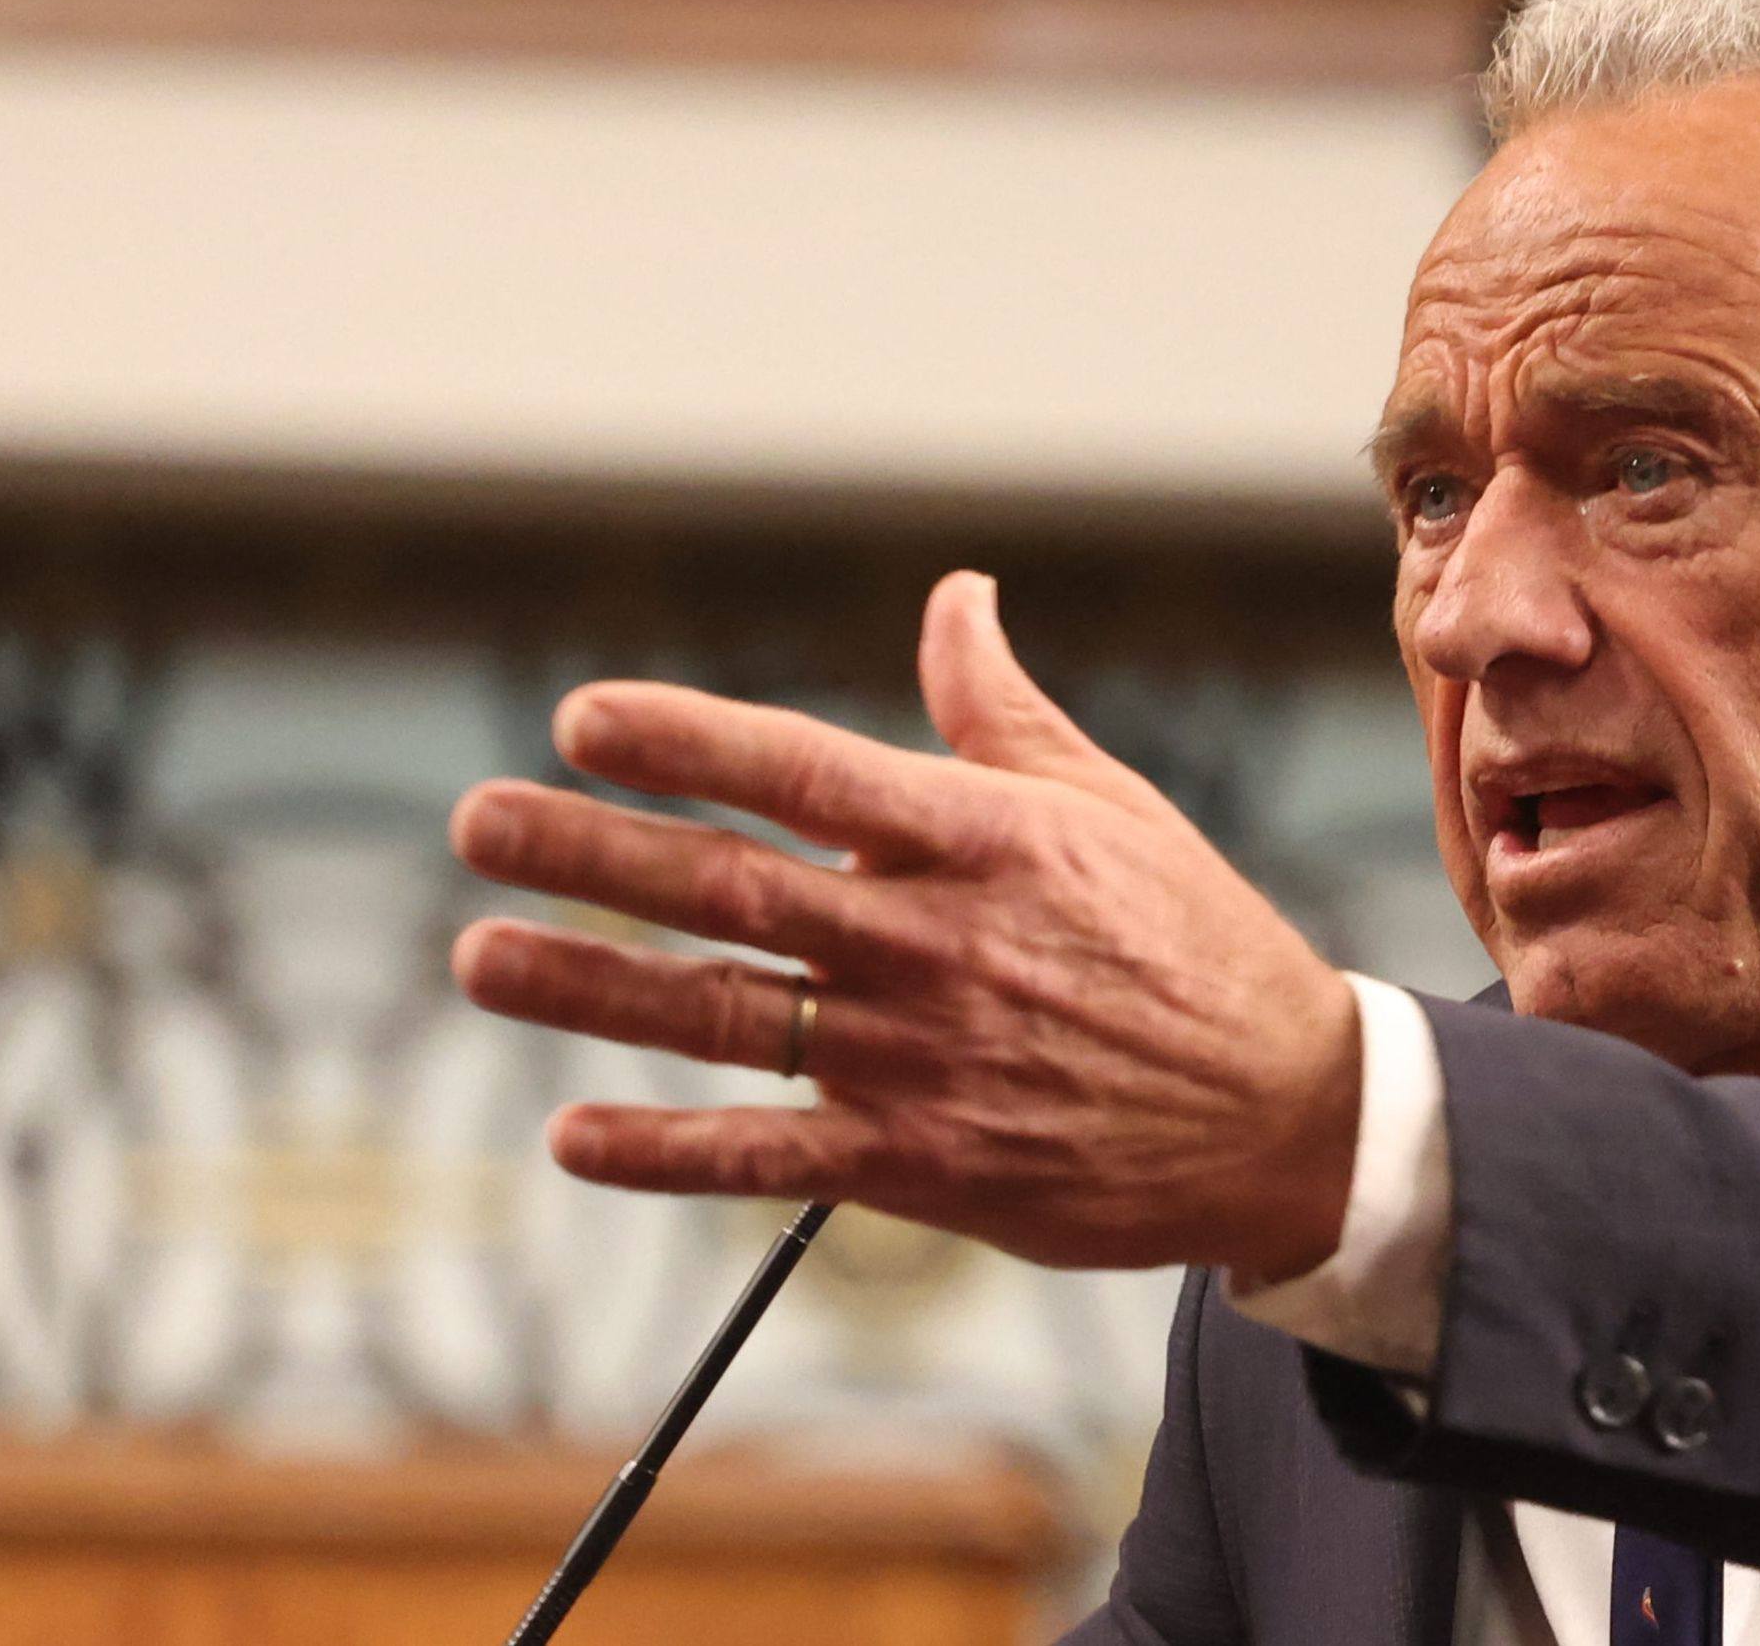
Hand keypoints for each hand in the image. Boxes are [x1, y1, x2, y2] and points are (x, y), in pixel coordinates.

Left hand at [446, 571, 1361, 1282]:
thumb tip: (954, 594)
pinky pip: (767, 1155)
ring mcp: (920, 1059)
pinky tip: (573, 1136)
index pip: (804, 771)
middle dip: (589, 850)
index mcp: (982, 839)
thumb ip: (999, 709)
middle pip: (730, 887)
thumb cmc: (1195, 941)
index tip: (582, 718)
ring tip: (480, 954)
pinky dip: (663, 1152)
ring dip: (588, 985)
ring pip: (722, 1015)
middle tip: (476, 820)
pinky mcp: (922, 1165)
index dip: (685, 740)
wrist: (1284, 1115)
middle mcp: (935, 942)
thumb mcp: (1111, 802)